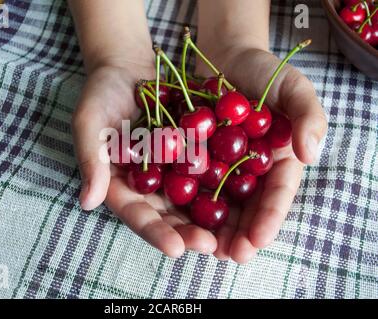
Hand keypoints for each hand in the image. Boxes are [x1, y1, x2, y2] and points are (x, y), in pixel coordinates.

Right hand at [72, 61, 217, 257]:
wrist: (129, 67)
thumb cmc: (101, 94)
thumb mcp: (90, 123)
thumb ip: (90, 160)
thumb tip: (88, 202)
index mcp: (122, 185)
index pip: (137, 214)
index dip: (154, 232)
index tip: (174, 248)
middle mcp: (150, 185)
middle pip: (169, 216)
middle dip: (188, 234)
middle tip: (211, 247)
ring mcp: (173, 171)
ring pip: (193, 201)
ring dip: (212, 219)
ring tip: (233, 234)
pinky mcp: (194, 154)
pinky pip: (211, 171)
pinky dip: (227, 184)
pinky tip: (248, 197)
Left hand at [195, 46, 327, 262]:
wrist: (225, 58)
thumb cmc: (264, 72)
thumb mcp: (293, 88)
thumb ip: (308, 116)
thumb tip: (311, 153)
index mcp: (276, 163)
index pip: (276, 196)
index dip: (268, 219)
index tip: (257, 241)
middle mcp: (248, 173)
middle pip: (244, 209)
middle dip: (237, 235)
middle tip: (227, 255)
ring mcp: (220, 169)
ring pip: (215, 204)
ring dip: (209, 228)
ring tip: (201, 247)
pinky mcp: (193, 161)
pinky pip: (187, 182)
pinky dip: (182, 200)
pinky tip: (174, 217)